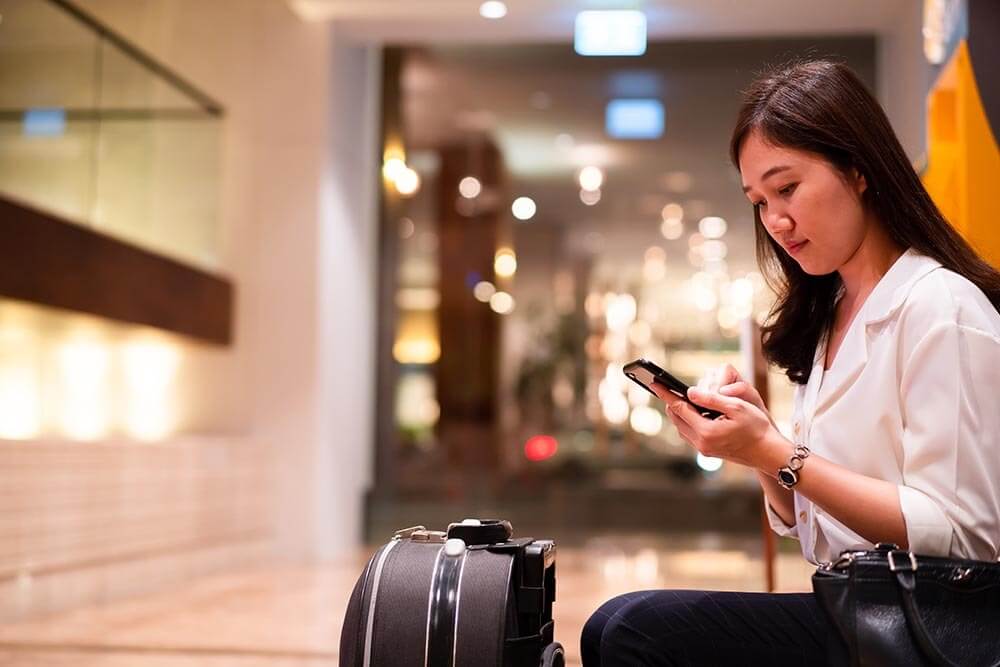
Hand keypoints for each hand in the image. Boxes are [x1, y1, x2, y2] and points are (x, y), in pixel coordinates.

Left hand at [652, 368, 785, 469]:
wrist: (768, 452)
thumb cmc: (756, 427)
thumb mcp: (736, 407)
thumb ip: (711, 399)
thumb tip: (690, 392)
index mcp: (706, 431)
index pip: (679, 408)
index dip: (666, 394)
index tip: (655, 384)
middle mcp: (701, 443)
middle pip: (676, 419)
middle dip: (671, 402)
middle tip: (666, 387)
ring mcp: (703, 449)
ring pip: (681, 427)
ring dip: (679, 412)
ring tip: (678, 398)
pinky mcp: (707, 452)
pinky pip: (689, 434)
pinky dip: (687, 421)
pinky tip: (692, 412)